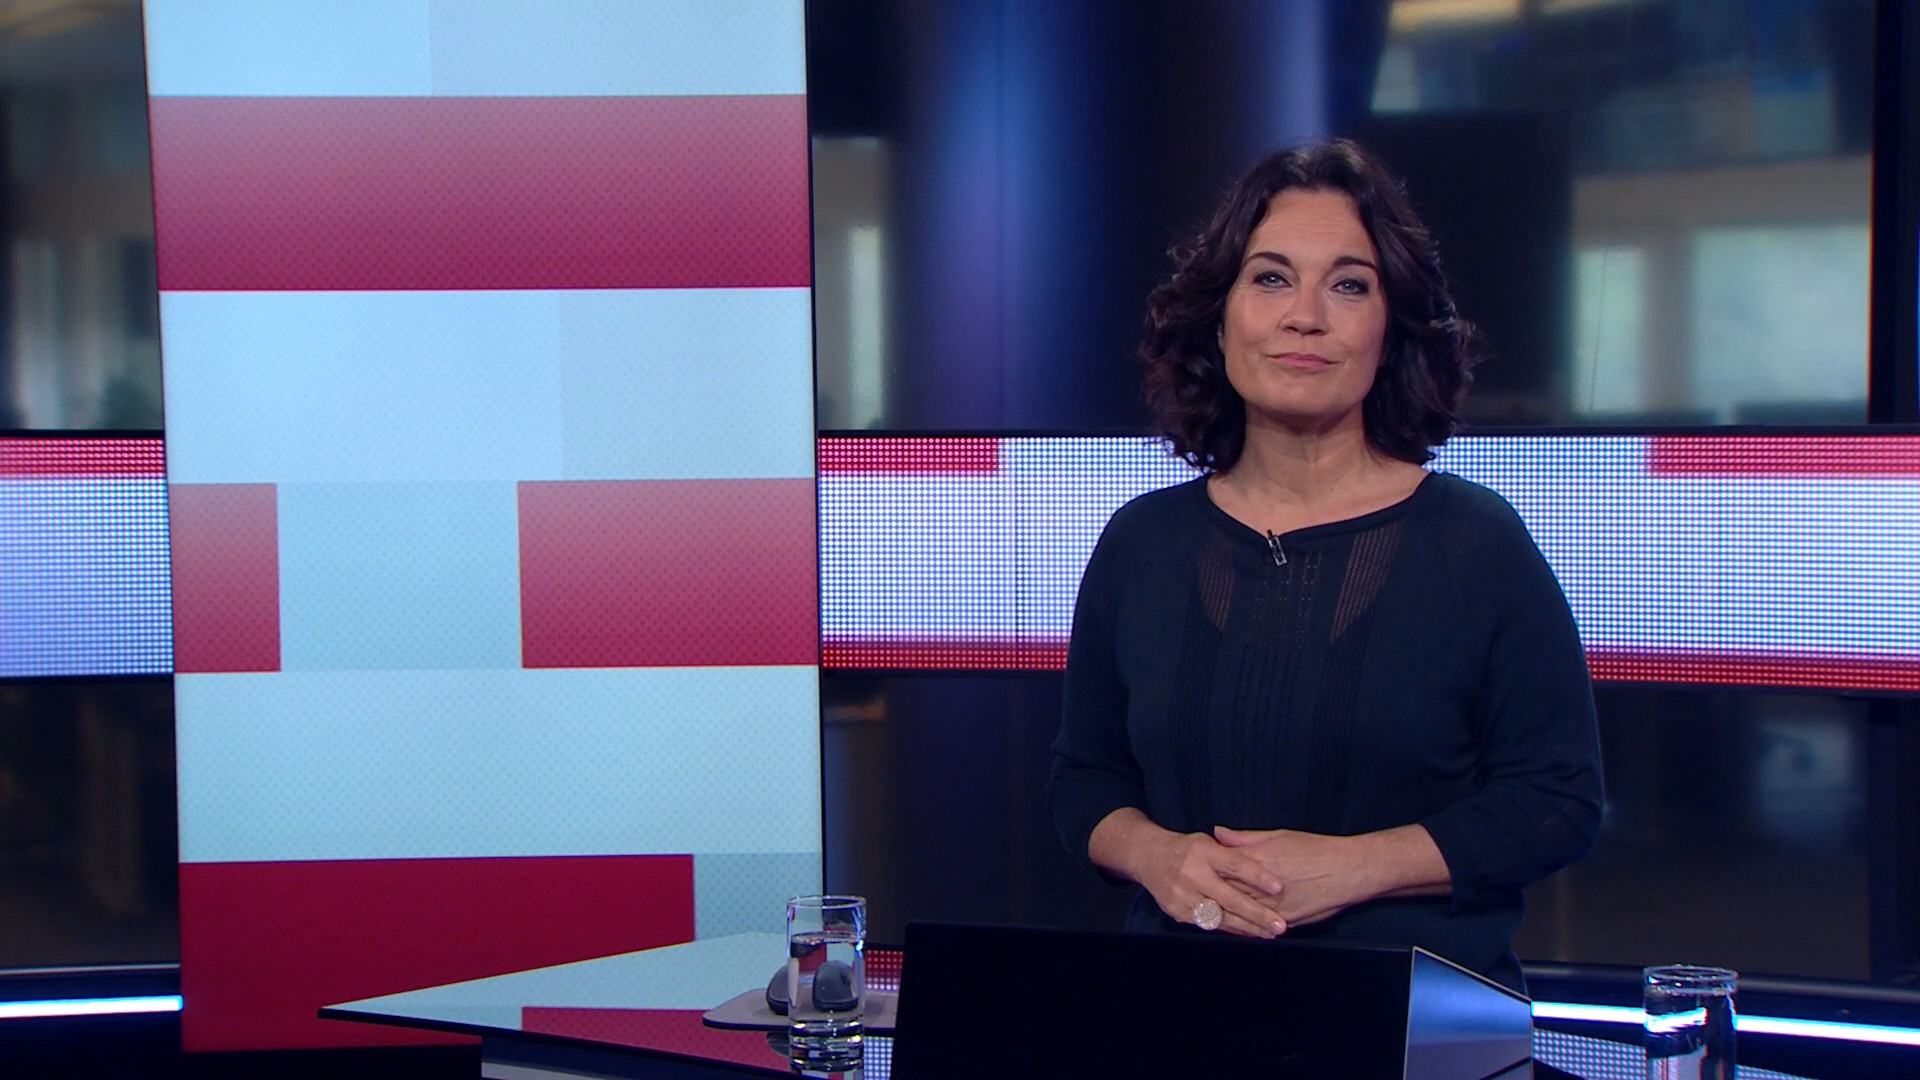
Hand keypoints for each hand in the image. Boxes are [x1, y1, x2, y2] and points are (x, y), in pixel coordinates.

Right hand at [1136, 830, 1290, 939]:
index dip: (1258, 876)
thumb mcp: (1208, 841)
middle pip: (1229, 898)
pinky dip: (1232, 930)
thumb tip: (1265, 860)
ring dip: (1248, 927)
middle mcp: (1192, 874)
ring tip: (1270, 933)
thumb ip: (1233, 850)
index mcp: (1203, 852)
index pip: (1235, 864)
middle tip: (1280, 924)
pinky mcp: (1178, 912)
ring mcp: (1183, 896)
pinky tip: (1249, 932)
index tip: (1279, 887)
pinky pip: (1209, 925)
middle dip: (1257, 914)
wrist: (1148, 857)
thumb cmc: (1187, 849)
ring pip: (1220, 917)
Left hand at [1212, 826, 1377, 927]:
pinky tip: (1239, 928)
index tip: (1194, 876)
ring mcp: (1274, 907)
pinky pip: (1261, 928)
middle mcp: (1262, 887)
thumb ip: (1244, 838)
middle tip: (1196, 899)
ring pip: (1242, 916)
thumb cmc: (1315, 849)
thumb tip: (1218, 832)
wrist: (1348, 870)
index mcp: (1257, 863)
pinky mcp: (1287, 921)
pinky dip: (1248, 928)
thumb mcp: (1277, 836)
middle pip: (1227, 896)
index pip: (1222, 872)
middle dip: (1212, 898)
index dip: (1207, 876)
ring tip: (1212, 916)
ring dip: (1227, 917)